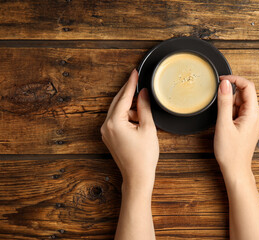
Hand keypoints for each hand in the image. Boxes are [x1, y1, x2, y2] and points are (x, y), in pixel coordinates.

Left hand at [101, 69, 158, 190]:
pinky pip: (117, 120)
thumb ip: (144, 107)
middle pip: (118, 102)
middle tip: (140, 83)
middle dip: (130, 93)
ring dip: (131, 108)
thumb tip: (143, 93)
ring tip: (145, 115)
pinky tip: (138, 119)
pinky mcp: (110, 137)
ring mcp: (106, 132)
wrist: (137, 176)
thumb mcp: (148, 128)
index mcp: (115, 122)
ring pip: (118, 111)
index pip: (123, 97)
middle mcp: (106, 126)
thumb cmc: (143, 156)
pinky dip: (127, 116)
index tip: (135, 72)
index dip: (131, 83)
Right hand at [214, 75, 258, 182]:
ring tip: (225, 125)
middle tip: (222, 115)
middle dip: (229, 99)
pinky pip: (240, 112)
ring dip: (230, 108)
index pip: (248, 86)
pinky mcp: (250, 125)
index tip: (221, 80)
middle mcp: (257, 115)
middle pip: (243, 95)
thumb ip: (224, 102)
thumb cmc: (230, 152)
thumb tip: (225, 84)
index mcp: (254, 113)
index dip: (234, 79)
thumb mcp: (223, 125)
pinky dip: (231, 114)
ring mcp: (255, 120)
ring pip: (240, 103)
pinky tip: (228, 126)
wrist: (236, 169)